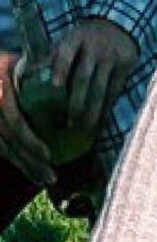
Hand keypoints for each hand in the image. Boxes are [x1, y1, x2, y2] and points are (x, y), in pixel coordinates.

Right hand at [0, 49, 53, 185]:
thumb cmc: (0, 65)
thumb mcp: (14, 61)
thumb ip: (37, 67)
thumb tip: (65, 77)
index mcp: (1, 93)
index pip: (15, 122)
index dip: (31, 141)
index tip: (49, 155)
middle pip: (10, 142)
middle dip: (31, 162)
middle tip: (52, 177)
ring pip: (3, 150)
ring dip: (24, 167)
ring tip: (44, 180)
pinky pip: (0, 149)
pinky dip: (15, 162)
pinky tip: (30, 172)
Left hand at [50, 18, 139, 134]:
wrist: (118, 25)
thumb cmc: (85, 39)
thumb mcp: (69, 40)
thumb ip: (52, 57)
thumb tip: (29, 75)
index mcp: (76, 39)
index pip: (67, 53)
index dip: (61, 68)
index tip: (56, 85)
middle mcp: (94, 48)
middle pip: (84, 77)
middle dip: (77, 101)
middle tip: (69, 122)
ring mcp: (111, 58)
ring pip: (101, 88)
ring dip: (93, 110)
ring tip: (85, 127)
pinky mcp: (125, 66)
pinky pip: (115, 90)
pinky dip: (108, 105)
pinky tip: (101, 118)